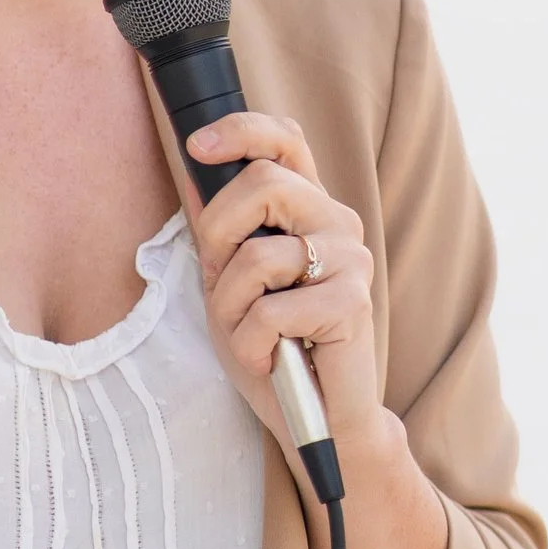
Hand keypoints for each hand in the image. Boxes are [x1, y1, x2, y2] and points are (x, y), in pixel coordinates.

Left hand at [181, 109, 383, 455]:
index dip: (241, 131)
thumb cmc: (274, 348)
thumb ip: (222, 232)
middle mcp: (336, 223)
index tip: (198, 148)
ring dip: (231, 308)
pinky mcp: (352, 302)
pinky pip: (270, 311)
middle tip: (220, 280)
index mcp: (308, 210)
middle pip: (262, 183)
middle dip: (217, 234)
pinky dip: (252, 343)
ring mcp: (350, 260)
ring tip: (252, 336)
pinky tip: (271, 358)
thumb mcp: (230, 284)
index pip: (285, 141)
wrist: (319, 418)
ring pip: (256, 255)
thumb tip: (195, 175)